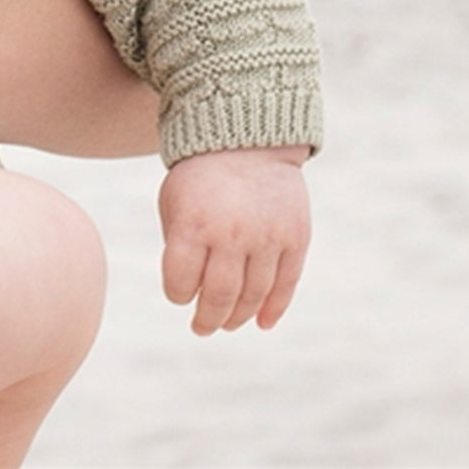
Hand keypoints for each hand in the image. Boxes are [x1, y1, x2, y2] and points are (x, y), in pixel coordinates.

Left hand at [158, 145, 311, 335]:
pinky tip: (261, 322)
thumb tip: (190, 294)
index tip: (180, 294)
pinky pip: (286, 284)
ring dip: (238, 317)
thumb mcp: (173, 202)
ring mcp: (267, 236)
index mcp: (194, 224)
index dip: (178, 295)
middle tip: (202, 327)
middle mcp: (232, 233)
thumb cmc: (201, 179)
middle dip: (208, 319)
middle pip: (219, 296)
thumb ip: (177, 246)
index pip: (181, 283)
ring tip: (227, 323)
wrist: (247, 141)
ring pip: (254, 296)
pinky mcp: (295, 236)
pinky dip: (274, 309)